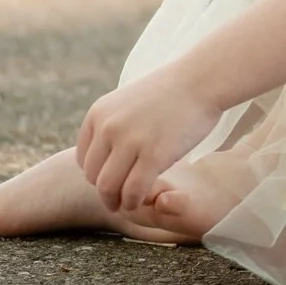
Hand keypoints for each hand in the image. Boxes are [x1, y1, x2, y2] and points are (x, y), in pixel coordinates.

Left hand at [74, 65, 220, 213]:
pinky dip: (133, 202)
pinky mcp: (154, 155)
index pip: (83, 158)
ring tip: (127, 204)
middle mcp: (108, 127)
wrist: (202, 80)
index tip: (113, 179)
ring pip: (108, 187)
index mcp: (98, 114)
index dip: (96, 174)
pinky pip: (133, 190)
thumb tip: (105, 154)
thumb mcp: (128, 101)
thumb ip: (112, 125)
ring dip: (116, 201)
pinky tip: (140, 201)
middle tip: (117, 199)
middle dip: (104, 191)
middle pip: (93, 175)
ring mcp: (130, 141)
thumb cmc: (171, 92)